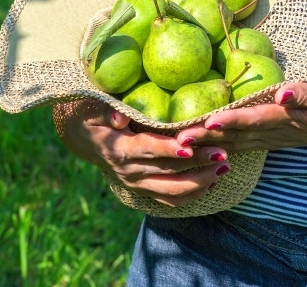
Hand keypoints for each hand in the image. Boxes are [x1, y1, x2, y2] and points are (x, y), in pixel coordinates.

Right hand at [53, 100, 230, 207]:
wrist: (83, 138)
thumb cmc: (92, 115)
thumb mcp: (94, 108)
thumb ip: (108, 111)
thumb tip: (121, 117)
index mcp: (120, 149)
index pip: (148, 149)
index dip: (169, 150)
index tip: (190, 148)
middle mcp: (129, 171)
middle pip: (167, 171)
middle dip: (196, 164)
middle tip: (222, 154)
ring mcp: (137, 184)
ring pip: (171, 191)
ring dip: (199, 182)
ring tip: (223, 168)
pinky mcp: (144, 189)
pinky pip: (169, 199)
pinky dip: (191, 194)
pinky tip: (212, 183)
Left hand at [174, 81, 306, 154]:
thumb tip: (282, 93)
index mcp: (290, 119)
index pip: (255, 119)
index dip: (231, 120)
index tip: (206, 122)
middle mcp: (279, 131)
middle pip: (238, 135)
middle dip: (209, 138)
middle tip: (178, 140)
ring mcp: (277, 137)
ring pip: (239, 142)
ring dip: (212, 144)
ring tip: (184, 145)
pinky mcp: (277, 136)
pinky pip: (246, 144)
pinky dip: (225, 145)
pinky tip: (208, 147)